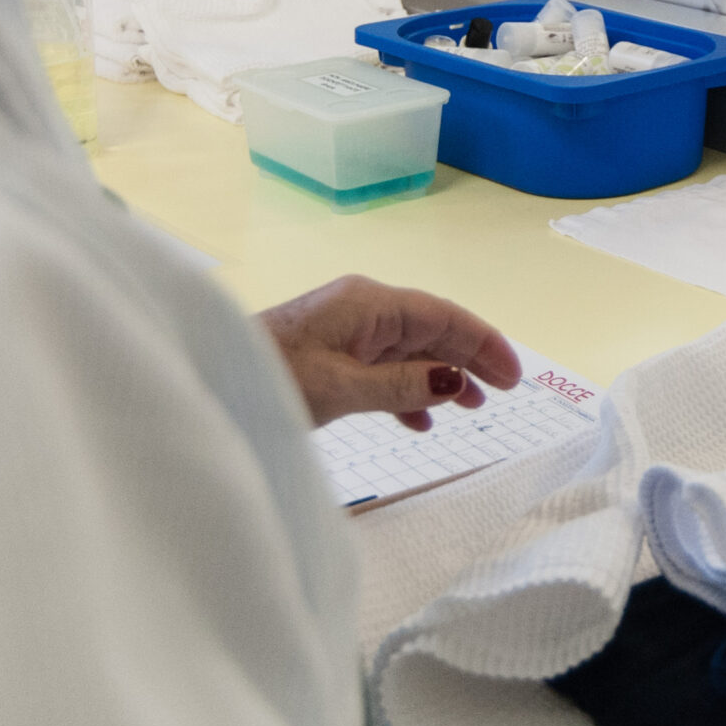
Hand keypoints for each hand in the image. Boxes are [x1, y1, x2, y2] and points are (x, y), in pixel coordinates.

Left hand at [260, 276, 520, 429]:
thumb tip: (456, 380)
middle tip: (505, 395)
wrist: (212, 379)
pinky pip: (384, 369)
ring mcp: (347, 332)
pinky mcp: (332, 354)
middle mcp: (363, 310)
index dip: (483, 343)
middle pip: (431, 331)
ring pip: (410, 351)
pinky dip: (408, 392)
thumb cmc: (273, 378)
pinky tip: (421, 421)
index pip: (442, 316)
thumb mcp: (341, 388)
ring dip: (442, 377)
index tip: (513, 375)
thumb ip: (401, 385)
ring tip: (472, 409)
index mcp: (369, 304)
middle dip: (469, 360)